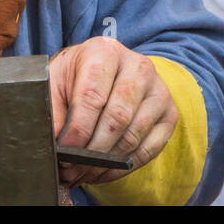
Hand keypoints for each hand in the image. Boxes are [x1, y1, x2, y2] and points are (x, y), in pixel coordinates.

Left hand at [47, 36, 178, 186]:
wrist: (104, 71)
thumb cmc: (76, 78)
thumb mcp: (56, 83)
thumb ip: (54, 111)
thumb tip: (56, 145)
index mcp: (105, 52)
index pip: (93, 96)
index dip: (78, 129)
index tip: (64, 152)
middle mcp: (138, 66)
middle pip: (117, 117)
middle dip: (92, 151)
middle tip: (71, 169)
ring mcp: (158, 90)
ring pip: (134, 135)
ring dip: (107, 162)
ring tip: (84, 172)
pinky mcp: (169, 113)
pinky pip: (149, 149)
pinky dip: (124, 166)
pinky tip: (105, 170)